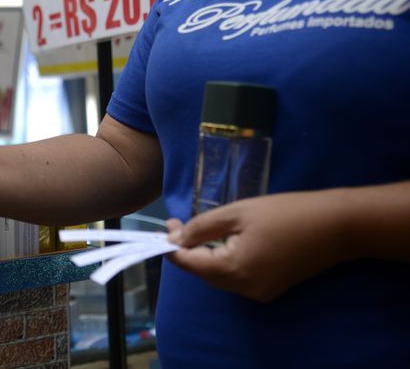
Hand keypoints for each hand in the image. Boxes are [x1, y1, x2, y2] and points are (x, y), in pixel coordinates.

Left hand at [166, 190, 354, 301]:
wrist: (338, 225)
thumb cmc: (286, 213)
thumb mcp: (238, 212)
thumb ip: (202, 227)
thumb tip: (175, 238)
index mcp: (233, 271)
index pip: (189, 264)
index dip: (173, 245)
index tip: (167, 224)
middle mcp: (244, 289)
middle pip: (203, 272)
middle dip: (188, 249)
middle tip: (179, 223)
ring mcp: (259, 292)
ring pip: (219, 276)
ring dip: (206, 255)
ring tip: (199, 229)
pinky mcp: (271, 288)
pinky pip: (237, 277)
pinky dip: (225, 260)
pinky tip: (225, 241)